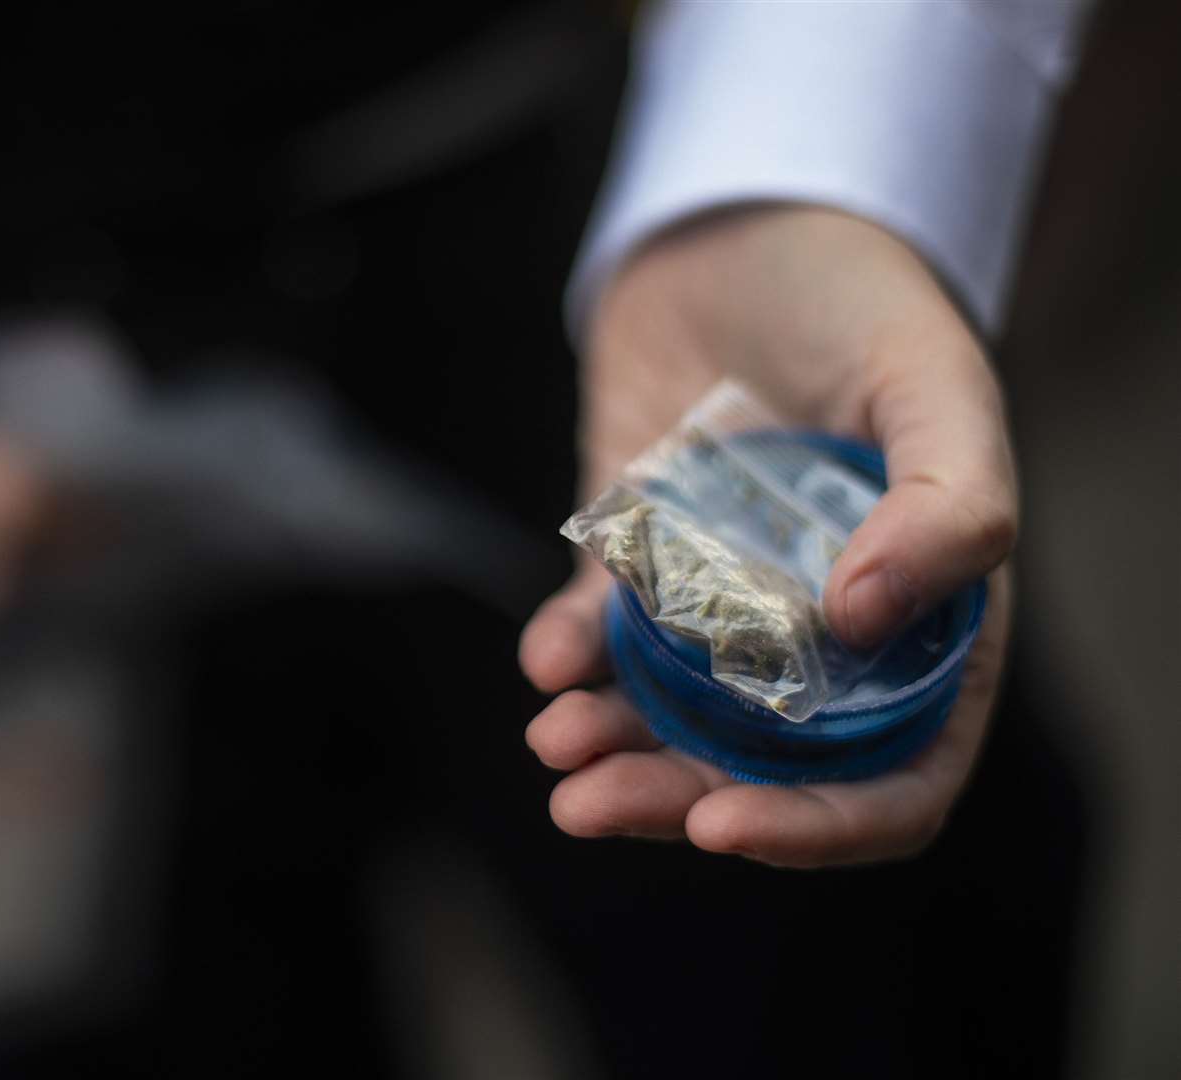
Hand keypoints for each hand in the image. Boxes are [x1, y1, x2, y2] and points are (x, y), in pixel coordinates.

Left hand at [520, 206, 1016, 866]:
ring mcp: (721, 600)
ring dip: (608, 745)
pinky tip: (543, 657)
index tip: (722, 828)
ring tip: (554, 740)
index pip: (891, 776)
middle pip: (755, 769)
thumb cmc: (858, 297)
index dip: (817, 826)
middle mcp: (818, 634)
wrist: (740, 225)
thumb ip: (948, 505)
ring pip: (667, 718)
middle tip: (586, 805)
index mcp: (920, 626)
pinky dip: (566, 652)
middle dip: (672, 800)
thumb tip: (865, 623)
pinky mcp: (637, 557)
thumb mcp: (936, 382)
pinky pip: (598, 630)